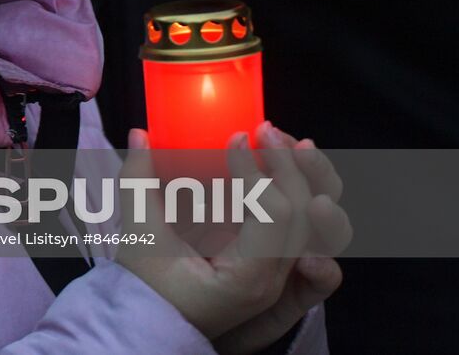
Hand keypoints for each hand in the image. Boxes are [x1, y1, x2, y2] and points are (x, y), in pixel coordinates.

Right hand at [116, 123, 348, 351]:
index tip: (232, 140)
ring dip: (311, 179)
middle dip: (290, 165)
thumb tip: (139, 134)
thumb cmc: (148, 292)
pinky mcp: (276, 261)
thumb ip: (138, 183)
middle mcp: (275, 279)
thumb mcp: (140, 238)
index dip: (256, 171)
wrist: (156, 327)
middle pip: (305, 215)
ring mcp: (281, 272)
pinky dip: (304, 193)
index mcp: (248, 279)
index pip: (273, 215)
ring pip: (320, 224)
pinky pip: (305, 226)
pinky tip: (289, 163)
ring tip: (293, 143)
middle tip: (263, 130)